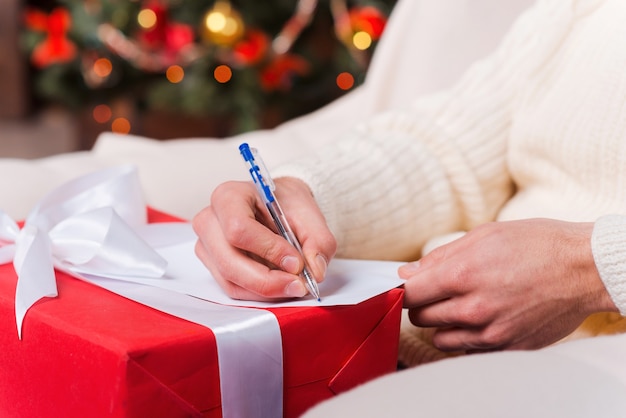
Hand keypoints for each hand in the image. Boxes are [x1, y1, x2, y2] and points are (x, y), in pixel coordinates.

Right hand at [192, 177, 335, 300]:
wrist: (277, 205)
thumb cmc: (286, 204)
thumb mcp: (310, 214)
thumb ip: (318, 241)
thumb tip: (314, 271)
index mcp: (228, 196)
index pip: (239, 229)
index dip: (269, 250)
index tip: (296, 262)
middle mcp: (210, 220)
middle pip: (229, 261)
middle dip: (267, 280)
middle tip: (298, 285)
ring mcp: (207, 245)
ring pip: (230, 280)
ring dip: (265, 290)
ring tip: (292, 285)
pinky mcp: (212, 265)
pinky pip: (232, 288)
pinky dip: (258, 293)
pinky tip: (279, 285)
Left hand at [400, 219, 617, 351]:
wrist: (584, 268)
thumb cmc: (537, 245)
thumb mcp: (484, 236)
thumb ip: (439, 257)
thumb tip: (407, 273)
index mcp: (463, 275)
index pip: (409, 295)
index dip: (402, 291)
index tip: (406, 289)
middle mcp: (474, 309)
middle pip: (420, 318)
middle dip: (424, 305)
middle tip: (441, 291)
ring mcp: (492, 333)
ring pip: (441, 339)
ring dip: (443, 325)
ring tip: (463, 305)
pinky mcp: (508, 348)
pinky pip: (469, 351)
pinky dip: (468, 338)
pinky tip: (484, 318)